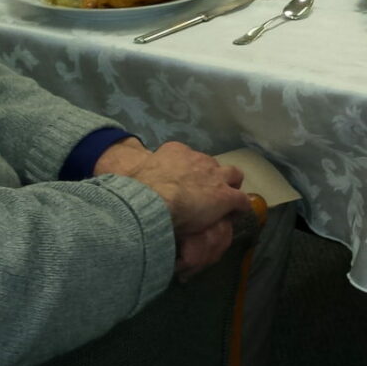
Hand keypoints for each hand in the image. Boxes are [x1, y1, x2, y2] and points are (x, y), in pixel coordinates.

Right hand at [97, 140, 248, 276]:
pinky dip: (240, 206)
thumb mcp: (137, 175)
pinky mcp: (226, 196)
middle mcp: (198, 159)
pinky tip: (238, 214)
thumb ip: (140, 176)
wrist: (154, 197)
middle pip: (212, 164)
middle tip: (207, 190)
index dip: (189, 171)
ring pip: (233, 175)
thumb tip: (125, 186)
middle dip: (213, 175)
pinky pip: (241, 200)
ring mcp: (214, 176)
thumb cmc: (139, 188)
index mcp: (175, 151)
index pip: (187, 157)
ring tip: (228, 198)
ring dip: (231, 185)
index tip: (185, 182)